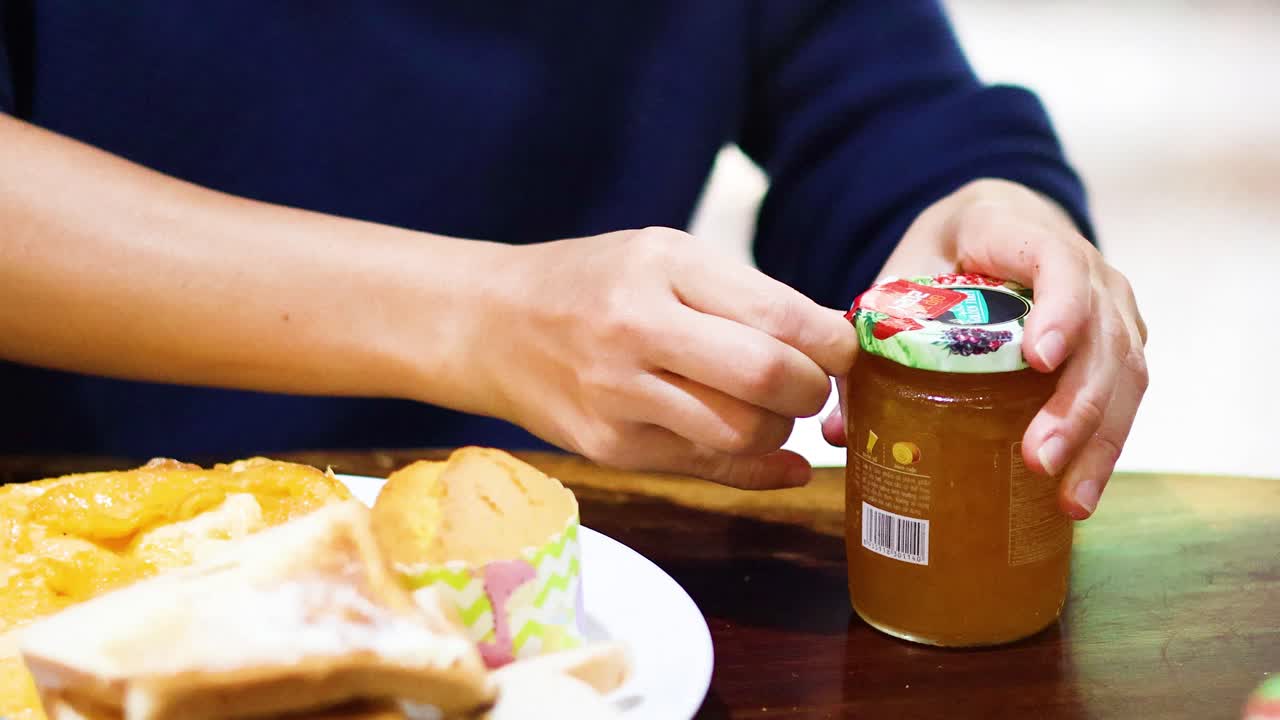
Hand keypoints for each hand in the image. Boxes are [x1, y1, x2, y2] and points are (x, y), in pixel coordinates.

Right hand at [476, 227, 856, 488]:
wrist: (490, 324)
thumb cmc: (593, 282)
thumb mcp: (664, 256)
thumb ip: (743, 295)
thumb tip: (833, 347)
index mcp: (661, 267)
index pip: (779, 316)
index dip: (832, 343)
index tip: (841, 349)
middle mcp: (636, 329)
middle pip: (765, 380)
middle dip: (812, 391)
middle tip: (809, 384)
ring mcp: (618, 396)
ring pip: (743, 434)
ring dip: (781, 430)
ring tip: (768, 409)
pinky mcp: (609, 448)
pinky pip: (708, 468)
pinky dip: (757, 466)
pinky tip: (774, 455)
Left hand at [821, 179, 1147, 518]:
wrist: (999, 225)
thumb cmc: (949, 253)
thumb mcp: (905, 274)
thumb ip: (873, 339)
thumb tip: (838, 430)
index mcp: (1021, 235)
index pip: (1057, 263)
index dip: (1058, 310)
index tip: (1038, 359)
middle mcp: (1086, 268)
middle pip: (1100, 335)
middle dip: (1075, 404)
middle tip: (1039, 457)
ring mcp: (1111, 307)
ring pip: (1123, 372)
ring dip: (1098, 439)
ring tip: (1069, 496)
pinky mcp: (1120, 345)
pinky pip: (1126, 396)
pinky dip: (1106, 447)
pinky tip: (1079, 493)